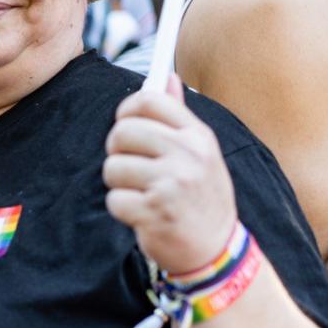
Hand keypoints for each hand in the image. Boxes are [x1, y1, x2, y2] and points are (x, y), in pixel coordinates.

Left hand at [103, 74, 237, 273]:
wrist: (215, 251)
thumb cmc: (200, 197)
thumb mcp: (200, 154)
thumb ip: (179, 117)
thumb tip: (167, 76)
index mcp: (198, 136)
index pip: (149, 100)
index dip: (127, 110)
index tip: (125, 124)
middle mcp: (188, 155)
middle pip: (122, 132)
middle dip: (117, 151)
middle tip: (130, 167)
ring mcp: (172, 183)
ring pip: (112, 167)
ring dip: (118, 184)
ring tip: (141, 193)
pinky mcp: (155, 212)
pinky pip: (114, 200)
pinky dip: (122, 209)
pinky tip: (143, 215)